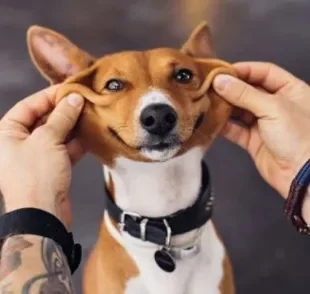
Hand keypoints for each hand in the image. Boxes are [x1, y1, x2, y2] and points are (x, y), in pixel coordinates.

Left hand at [0, 86, 84, 228]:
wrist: (43, 214)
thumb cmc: (35, 176)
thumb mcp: (48, 139)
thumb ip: (62, 117)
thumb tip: (74, 99)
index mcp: (7, 133)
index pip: (29, 105)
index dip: (50, 95)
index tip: (70, 89)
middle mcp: (18, 143)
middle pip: (43, 119)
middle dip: (64, 112)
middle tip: (83, 102)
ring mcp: (35, 156)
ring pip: (56, 135)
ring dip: (72, 127)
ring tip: (89, 116)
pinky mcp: (49, 168)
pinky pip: (63, 150)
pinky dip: (76, 144)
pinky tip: (90, 136)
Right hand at [212, 62, 309, 202]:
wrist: (301, 175)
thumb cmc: (300, 138)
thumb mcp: (273, 108)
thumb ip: (244, 94)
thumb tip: (221, 81)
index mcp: (291, 91)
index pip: (264, 72)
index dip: (244, 70)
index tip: (223, 71)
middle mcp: (277, 105)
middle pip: (249, 91)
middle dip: (230, 89)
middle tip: (211, 86)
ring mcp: (265, 123)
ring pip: (240, 110)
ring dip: (225, 107)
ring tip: (208, 101)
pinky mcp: (254, 140)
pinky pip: (236, 129)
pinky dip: (224, 125)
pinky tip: (213, 120)